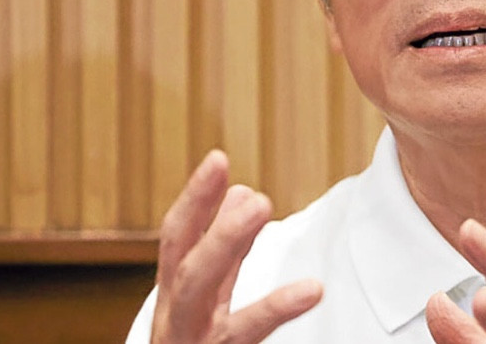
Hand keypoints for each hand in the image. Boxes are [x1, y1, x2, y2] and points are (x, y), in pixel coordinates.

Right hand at [151, 150, 322, 342]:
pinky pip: (245, 334)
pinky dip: (276, 307)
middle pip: (186, 267)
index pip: (178, 240)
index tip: (218, 159)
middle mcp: (176, 321)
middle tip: (258, 196)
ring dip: (229, 249)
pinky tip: (311, 289)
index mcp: (174, 298)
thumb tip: (241, 193)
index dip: (195, 200)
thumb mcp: (208, 301)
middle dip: (215, 226)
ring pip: (199, 295)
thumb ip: (225, 254)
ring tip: (265, 215)